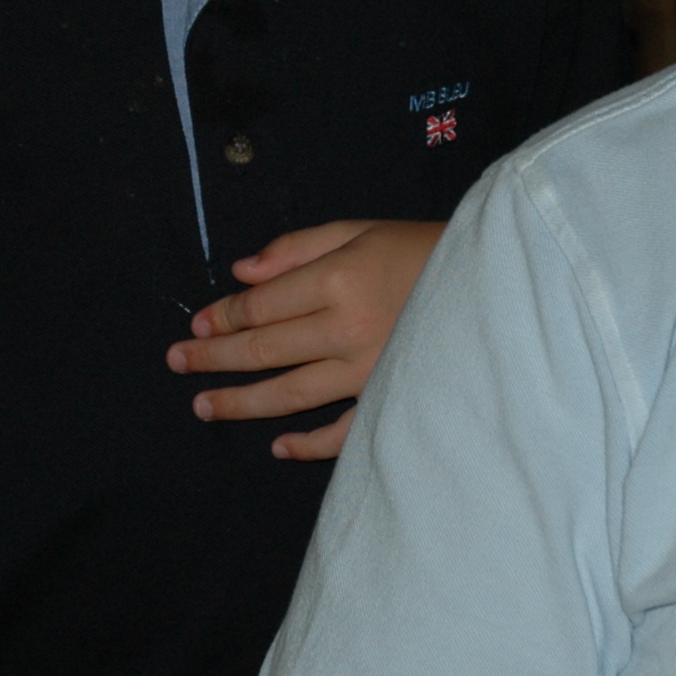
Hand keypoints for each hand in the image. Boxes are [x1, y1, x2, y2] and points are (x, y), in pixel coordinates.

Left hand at [166, 219, 445, 459]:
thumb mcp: (360, 229)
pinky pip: (343, 433)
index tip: (197, 325)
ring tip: (203, 406)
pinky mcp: (393, 401)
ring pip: (290, 395)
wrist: (498, 283)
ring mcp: (371, 372)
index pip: (261, 305)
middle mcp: (348, 329)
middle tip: (177, 363)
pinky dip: (308, 444)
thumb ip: (297, 248)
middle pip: (265, 349)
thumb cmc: (425, 249)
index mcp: (339, 278)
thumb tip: (241, 272)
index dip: (223, 316)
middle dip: (214, 358)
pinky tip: (278, 446)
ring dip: (242, 403)